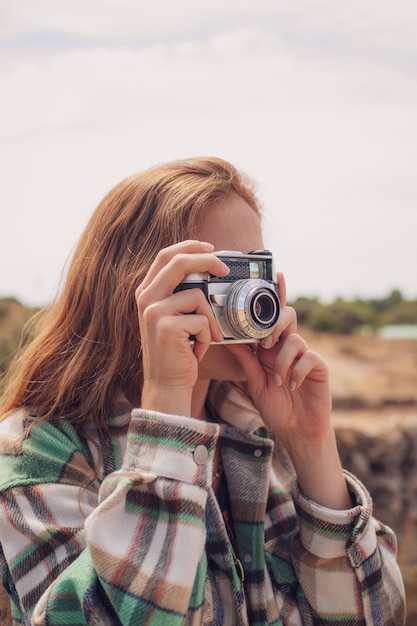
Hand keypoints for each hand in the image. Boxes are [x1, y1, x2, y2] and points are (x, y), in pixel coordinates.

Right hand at [135, 240, 228, 414]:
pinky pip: (202, 320)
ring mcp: (154, 312)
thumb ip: (183, 295)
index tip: (211, 247)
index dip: (189, 246)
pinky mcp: (166, 327)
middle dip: (207, 260)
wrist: (167, 386)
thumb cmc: (178, 353)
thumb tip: (210, 270)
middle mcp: (146, 298)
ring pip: (197, 295)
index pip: (166, 255)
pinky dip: (207, 336)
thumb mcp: (175, 318)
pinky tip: (197, 349)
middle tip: (226, 269)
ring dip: (210, 319)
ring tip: (205, 337)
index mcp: (147, 292)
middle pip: (179, 262)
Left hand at [227, 273, 351, 508]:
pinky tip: (291, 385)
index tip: (276, 275)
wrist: (296, 431)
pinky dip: (296, 371)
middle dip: (276, 325)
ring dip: (283, 359)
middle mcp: (289, 347)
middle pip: (287, 317)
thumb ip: (245, 360)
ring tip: (278, 379)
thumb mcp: (254, 381)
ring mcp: (305, 356)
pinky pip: (308, 357)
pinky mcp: (319, 367)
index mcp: (272, 347)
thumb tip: (228, 338)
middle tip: (266, 343)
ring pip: (295, 338)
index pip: (273, 316)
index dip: (276, 295)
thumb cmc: (275, 406)